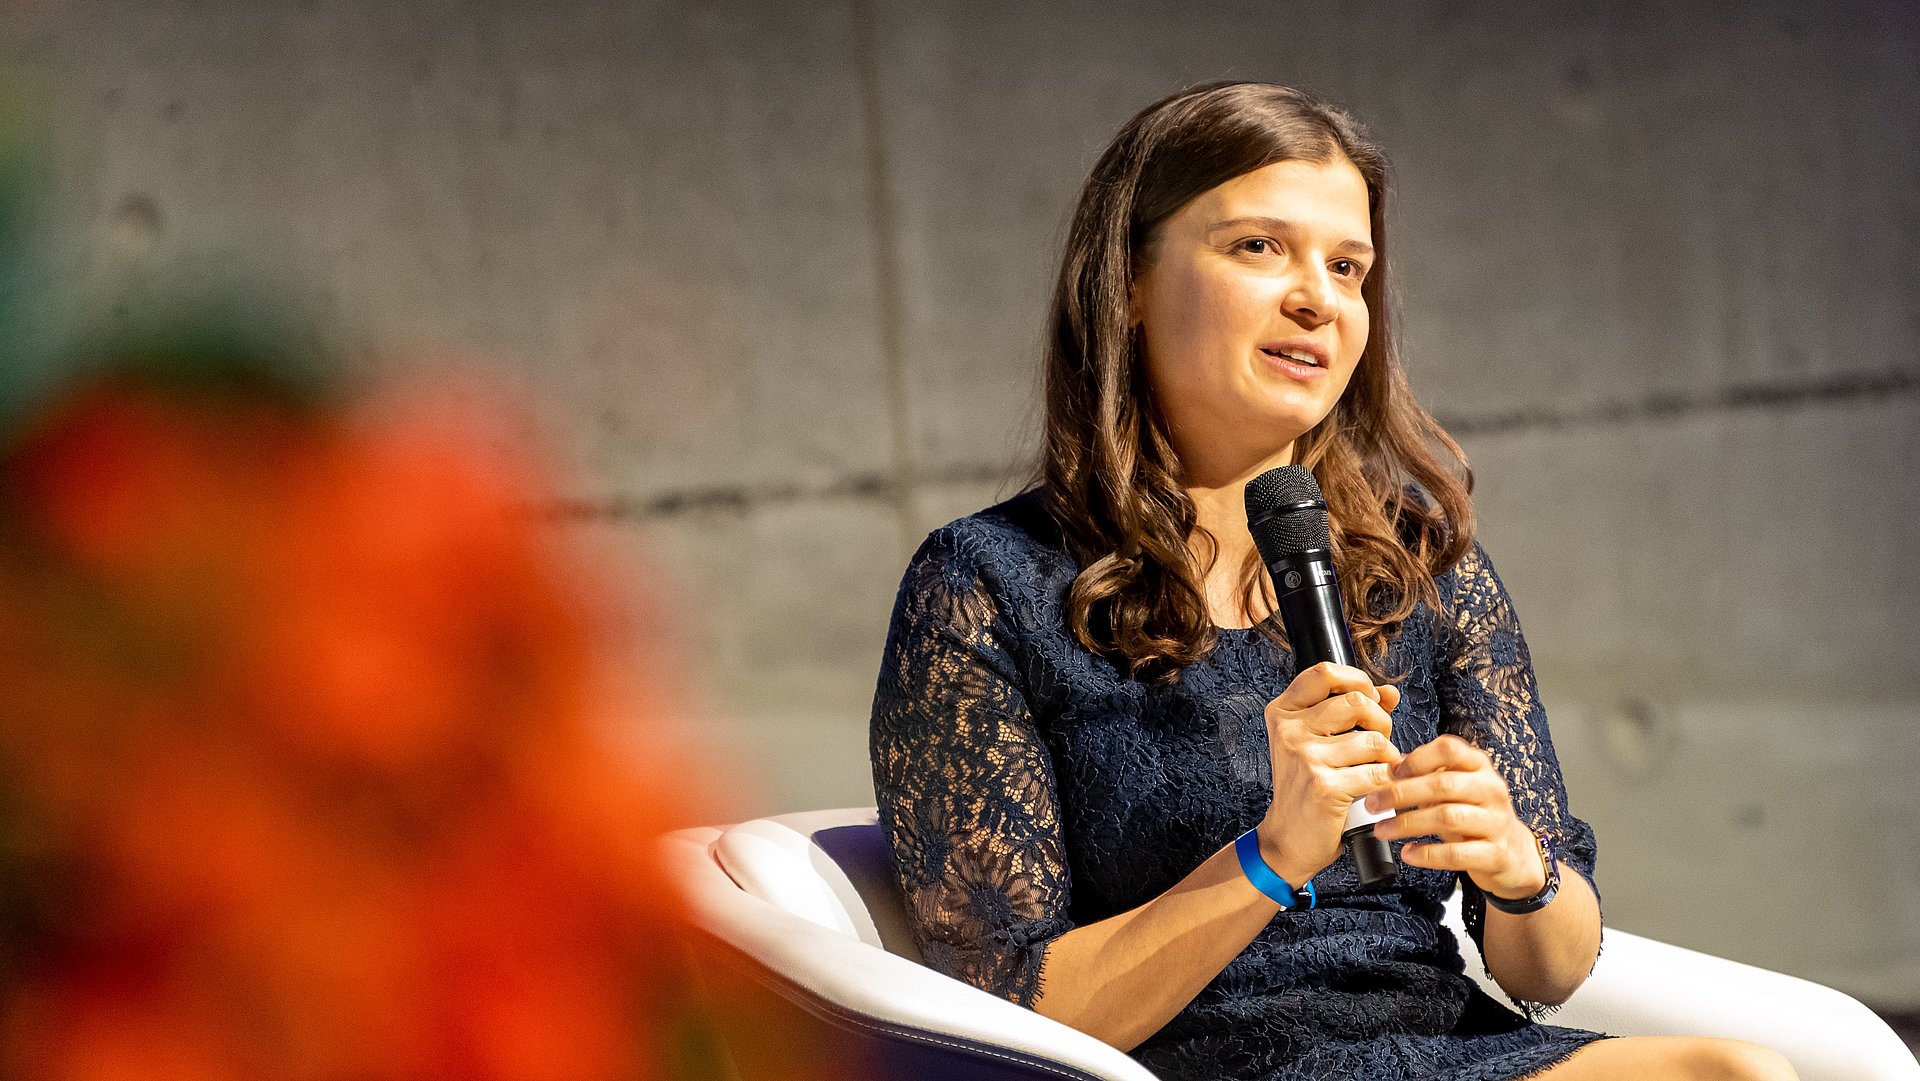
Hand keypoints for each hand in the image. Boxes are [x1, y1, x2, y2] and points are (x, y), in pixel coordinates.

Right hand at [1259, 662, 1402, 886]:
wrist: (1289, 837)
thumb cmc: (1306, 788)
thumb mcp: (1319, 742)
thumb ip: (1352, 712)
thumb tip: (1389, 692)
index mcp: (1284, 713)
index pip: (1324, 672)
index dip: (1357, 680)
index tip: (1370, 699)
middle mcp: (1290, 730)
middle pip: (1357, 702)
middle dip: (1381, 721)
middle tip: (1378, 742)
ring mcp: (1305, 757)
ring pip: (1374, 740)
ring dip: (1387, 757)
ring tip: (1376, 769)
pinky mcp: (1324, 786)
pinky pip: (1377, 772)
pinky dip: (1386, 782)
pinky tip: (1375, 789)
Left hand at [1365, 734, 1545, 900]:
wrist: (1513, 855)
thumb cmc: (1474, 816)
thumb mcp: (1455, 790)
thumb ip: (1426, 776)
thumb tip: (1389, 766)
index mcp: (1479, 767)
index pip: (1449, 749)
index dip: (1417, 758)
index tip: (1390, 772)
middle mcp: (1491, 790)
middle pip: (1443, 784)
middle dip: (1400, 793)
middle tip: (1371, 804)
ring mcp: (1496, 822)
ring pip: (1448, 817)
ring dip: (1408, 823)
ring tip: (1382, 830)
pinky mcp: (1496, 854)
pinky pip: (1457, 853)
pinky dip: (1428, 854)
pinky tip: (1408, 853)